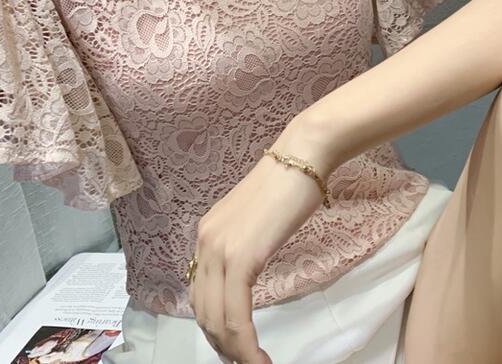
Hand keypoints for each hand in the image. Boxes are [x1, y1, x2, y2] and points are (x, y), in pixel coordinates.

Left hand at [187, 115, 336, 363]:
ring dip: (235, 352)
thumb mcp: (255, 223)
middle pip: (203, 312)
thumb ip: (242, 249)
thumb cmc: (288, 187)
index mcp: (206, 235)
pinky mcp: (241, 256)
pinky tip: (261, 359)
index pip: (200, 295)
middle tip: (247, 363)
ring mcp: (219, 249)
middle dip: (223, 347)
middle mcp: (204, 243)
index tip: (236, 348)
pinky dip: (246, 344)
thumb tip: (243, 280)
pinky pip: (236, 314)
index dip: (215, 329)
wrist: (302, 158)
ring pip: (217, 320)